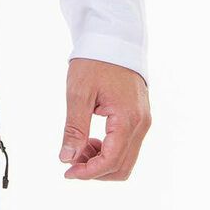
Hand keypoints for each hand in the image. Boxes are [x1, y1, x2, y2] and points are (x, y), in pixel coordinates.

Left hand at [59, 57, 150, 180]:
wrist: (113, 37)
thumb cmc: (95, 60)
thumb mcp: (79, 92)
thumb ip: (74, 128)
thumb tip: (67, 157)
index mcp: (127, 118)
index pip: (111, 160)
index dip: (88, 172)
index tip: (68, 172)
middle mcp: (141, 124)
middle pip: (121, 166)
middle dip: (95, 170)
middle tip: (70, 161)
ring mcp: (143, 121)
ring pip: (126, 158)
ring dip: (102, 161)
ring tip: (79, 147)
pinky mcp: (140, 116)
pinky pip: (128, 144)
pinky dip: (110, 150)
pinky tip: (91, 139)